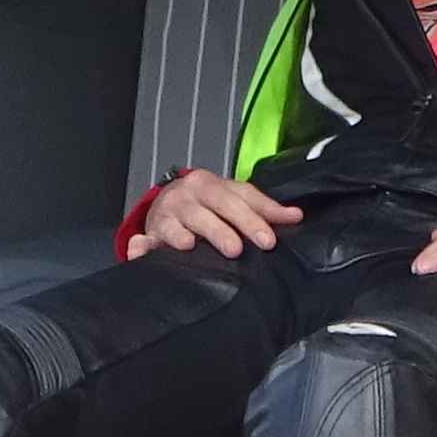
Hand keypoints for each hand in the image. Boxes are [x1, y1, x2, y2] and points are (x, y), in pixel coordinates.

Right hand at [136, 171, 303, 259]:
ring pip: (175, 224)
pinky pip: (144, 239)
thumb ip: (264, 209)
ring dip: (180, 234)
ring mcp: (168, 214)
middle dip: (221, 230)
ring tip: (189, 245)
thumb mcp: (235, 198)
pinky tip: (140, 250)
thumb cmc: (209, 201)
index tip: (269, 240)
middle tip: (236, 249)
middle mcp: (189, 196)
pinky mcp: (151, 232)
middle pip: (206, 212)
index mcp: (213, 185)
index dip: (253, 219)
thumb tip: (296, 217)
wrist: (170, 199)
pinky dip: (141, 245)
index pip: (236, 200)